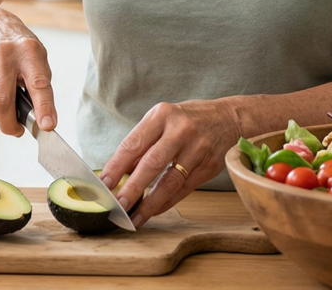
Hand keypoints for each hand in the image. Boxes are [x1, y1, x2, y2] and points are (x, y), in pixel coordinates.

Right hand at [0, 10, 56, 135]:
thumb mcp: (37, 58)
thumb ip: (39, 86)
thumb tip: (40, 119)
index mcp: (29, 51)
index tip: (47, 126)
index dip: (44, 107)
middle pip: (2, 101)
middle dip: (10, 125)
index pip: (38, 83)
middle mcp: (5, 54)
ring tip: (6, 111)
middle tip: (17, 131)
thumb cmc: (18, 47)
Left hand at [100, 99, 240, 227]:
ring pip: (170, 181)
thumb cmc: (187, 120)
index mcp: (162, 115)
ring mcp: (197, 148)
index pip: (133, 144)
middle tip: (117, 205)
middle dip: (132, 188)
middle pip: (151, 163)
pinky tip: (154, 210)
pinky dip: (167, 202)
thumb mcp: (162, 121)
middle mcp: (180, 130)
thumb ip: (143, 144)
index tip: (103, 184)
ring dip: (150, 203)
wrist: (229, 118)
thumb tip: (120, 173)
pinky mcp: (209, 165)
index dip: (116, 166)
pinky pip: (184, 189)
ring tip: (135, 216)